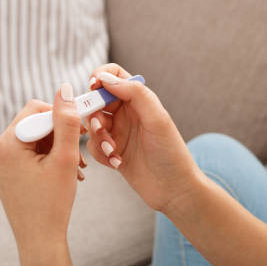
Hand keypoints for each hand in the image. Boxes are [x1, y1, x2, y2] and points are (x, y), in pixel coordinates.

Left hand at [0, 83, 86, 249]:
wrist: (40, 240)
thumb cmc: (53, 202)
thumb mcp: (64, 158)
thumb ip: (66, 121)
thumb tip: (64, 88)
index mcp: (6, 145)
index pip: (36, 110)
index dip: (62, 117)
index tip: (82, 130)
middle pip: (34, 123)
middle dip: (60, 135)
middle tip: (79, 154)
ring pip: (34, 138)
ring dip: (57, 147)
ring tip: (74, 167)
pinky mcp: (5, 172)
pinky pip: (28, 152)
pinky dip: (47, 156)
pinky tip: (63, 171)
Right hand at [85, 64, 202, 212]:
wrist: (174, 189)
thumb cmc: (171, 153)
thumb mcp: (157, 119)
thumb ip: (135, 94)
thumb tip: (106, 78)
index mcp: (139, 100)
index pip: (113, 75)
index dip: (99, 77)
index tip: (93, 88)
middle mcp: (127, 113)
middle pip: (96, 100)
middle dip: (94, 114)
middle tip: (102, 128)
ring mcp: (119, 132)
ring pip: (92, 124)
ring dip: (98, 137)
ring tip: (114, 151)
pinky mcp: (113, 151)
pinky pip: (93, 146)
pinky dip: (101, 154)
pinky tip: (117, 162)